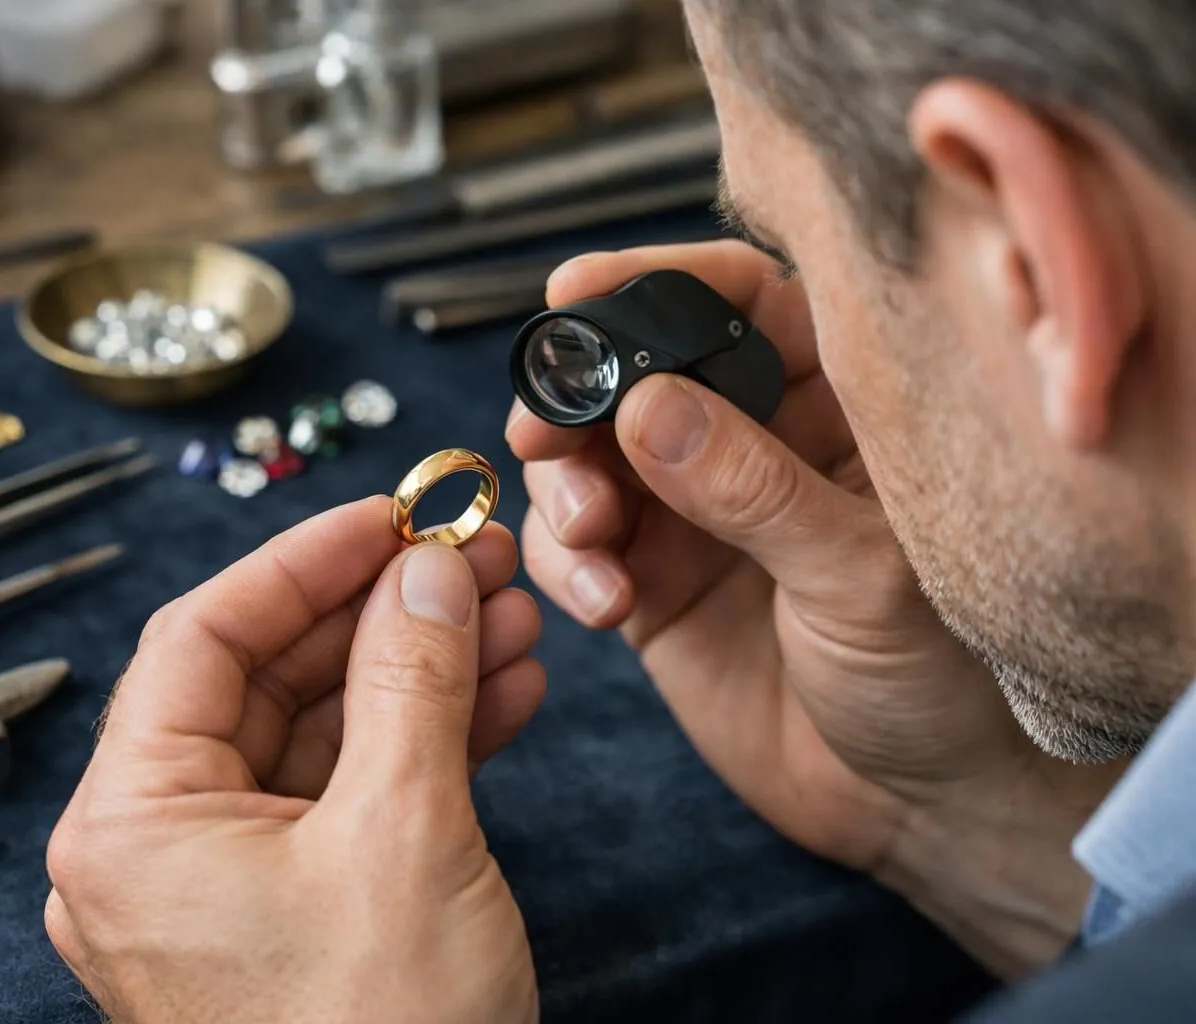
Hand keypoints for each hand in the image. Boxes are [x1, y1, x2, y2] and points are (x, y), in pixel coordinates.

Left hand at [45, 497, 542, 1023]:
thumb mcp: (405, 835)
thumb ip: (414, 679)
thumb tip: (430, 569)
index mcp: (131, 824)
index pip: (203, 636)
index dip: (303, 559)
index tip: (391, 512)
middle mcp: (157, 850)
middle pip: (268, 679)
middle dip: (383, 612)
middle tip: (471, 557)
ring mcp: (222, 886)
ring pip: (320, 735)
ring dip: (418, 671)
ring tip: (511, 617)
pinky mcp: (287, 914)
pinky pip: (345, 797)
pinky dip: (421, 744)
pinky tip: (501, 695)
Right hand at [509, 241, 1122, 976]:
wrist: (914, 808)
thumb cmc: (943, 680)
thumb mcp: (864, 573)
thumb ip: (754, 487)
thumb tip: (648, 406)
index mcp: (834, 404)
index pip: (738, 300)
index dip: (653, 281)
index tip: (575, 290)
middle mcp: (753, 442)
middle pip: (635, 373)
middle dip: (576, 392)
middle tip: (546, 426)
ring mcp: (692, 513)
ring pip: (589, 456)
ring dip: (564, 483)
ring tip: (590, 530)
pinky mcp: (650, 583)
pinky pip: (575, 547)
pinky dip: (564, 564)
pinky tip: (605, 605)